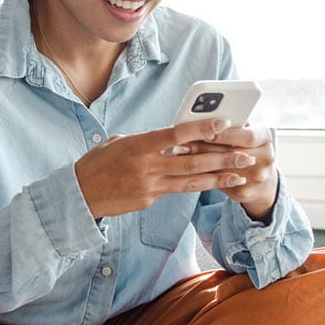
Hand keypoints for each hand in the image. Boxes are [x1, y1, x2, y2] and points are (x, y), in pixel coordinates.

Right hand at [74, 117, 255, 218]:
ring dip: (218, 178)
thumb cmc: (97, 163)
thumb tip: (170, 139)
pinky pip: (174, 191)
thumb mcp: (119, 142)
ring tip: (240, 174)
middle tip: (246, 155)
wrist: (79, 194)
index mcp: (139, 146)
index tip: (224, 124)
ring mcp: (149, 186)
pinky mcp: (149, 200)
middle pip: (192, 163)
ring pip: (191, 182)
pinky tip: (211, 184)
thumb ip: (147, 141)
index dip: (202, 129)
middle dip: (222, 159)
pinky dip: (192, 186)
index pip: (176, 135)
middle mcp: (147, 166)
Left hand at [158, 122, 278, 221]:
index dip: (225, 135)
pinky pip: (218, 184)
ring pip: (222, 170)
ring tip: (179, 154)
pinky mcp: (244, 193)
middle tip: (181, 144)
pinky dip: (201, 176)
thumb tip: (208, 112)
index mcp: (265, 138)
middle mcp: (266, 158)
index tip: (205, 132)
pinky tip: (186, 170)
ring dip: (198, 163)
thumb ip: (230, 122)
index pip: (247, 136)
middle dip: (204, 148)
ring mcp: (257, 178)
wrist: (260, 178)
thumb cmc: (244, 145)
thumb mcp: (243, 129)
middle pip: (231, 154)